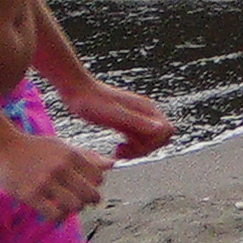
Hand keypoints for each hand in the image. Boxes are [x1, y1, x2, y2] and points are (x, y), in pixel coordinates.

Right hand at [0, 120, 109, 217]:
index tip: (83, 187)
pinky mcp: (30, 194)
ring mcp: (45, 181)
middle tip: (77, 200)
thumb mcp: (62, 147)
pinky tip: (53, 211)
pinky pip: (55, 214)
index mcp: (71, 155)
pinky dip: (58, 217)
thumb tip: (113, 164)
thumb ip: (87, 157)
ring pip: (75, 206)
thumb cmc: (35, 149)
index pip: (98, 178)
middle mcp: (61, 167)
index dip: (93, 186)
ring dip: (72, 210)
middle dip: (87, 201)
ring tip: (63, 205)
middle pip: (90, 195)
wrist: (2, 147)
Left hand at [55, 75, 176, 161]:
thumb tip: (162, 129)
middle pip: (160, 138)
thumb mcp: (113, 114)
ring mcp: (137, 118)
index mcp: (146, 109)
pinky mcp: (127, 123)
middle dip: (144, 149)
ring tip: (117, 152)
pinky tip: (116, 149)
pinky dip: (130, 149)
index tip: (132, 146)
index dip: (153, 144)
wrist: (76, 90)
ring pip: (149, 141)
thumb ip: (138, 122)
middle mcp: (145, 113)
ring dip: (137, 151)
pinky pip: (138, 140)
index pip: (166, 131)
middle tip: (123, 151)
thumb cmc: (91, 101)